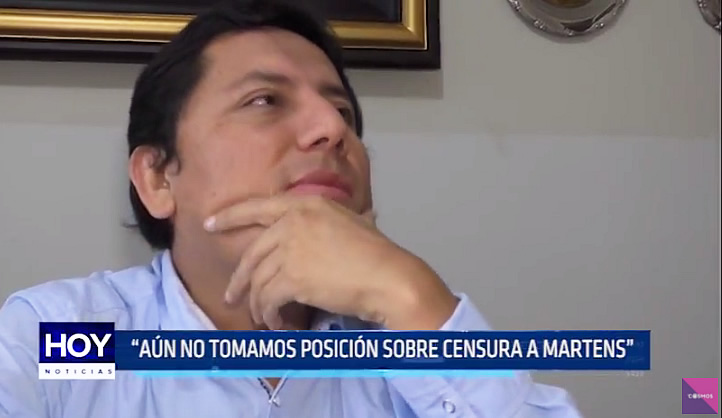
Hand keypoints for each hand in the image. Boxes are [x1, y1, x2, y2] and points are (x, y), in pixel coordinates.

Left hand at [204, 196, 457, 329]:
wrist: (387, 277)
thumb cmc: (377, 253)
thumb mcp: (352, 221)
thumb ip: (333, 220)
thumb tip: (348, 219)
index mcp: (306, 204)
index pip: (258, 207)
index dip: (230, 216)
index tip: (210, 224)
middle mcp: (292, 222)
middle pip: (252, 253)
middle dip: (239, 279)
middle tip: (232, 295)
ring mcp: (290, 248)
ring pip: (258, 280)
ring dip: (257, 304)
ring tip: (260, 318)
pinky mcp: (292, 277)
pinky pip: (268, 299)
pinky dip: (269, 315)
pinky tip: (276, 323)